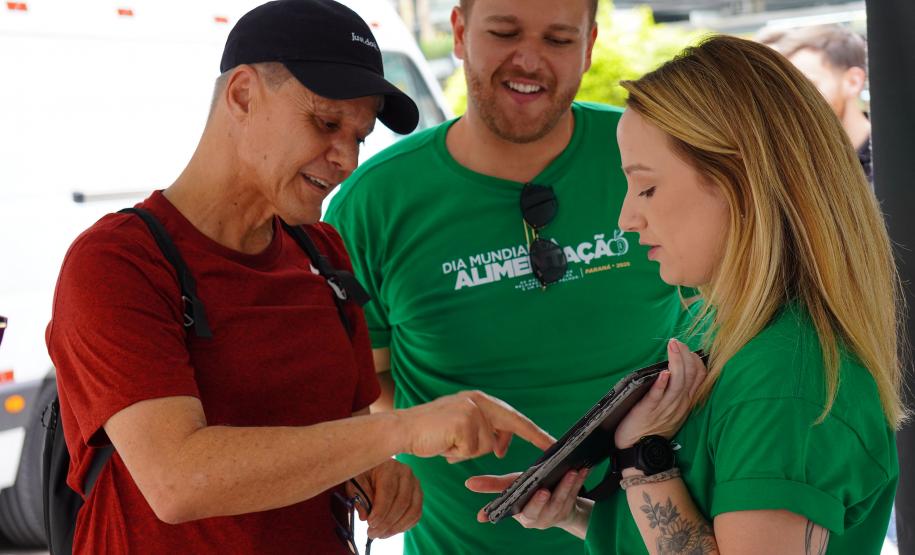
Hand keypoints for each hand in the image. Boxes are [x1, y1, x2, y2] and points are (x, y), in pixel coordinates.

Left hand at [348, 459, 421, 538]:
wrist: (376, 469)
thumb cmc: (365, 475)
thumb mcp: (356, 482)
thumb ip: (358, 497)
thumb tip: (365, 516)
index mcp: (390, 467)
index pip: (388, 491)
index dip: (380, 510)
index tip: (370, 523)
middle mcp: (406, 474)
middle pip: (402, 502)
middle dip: (387, 522)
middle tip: (372, 534)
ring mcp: (415, 485)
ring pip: (412, 510)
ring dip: (396, 527)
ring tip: (381, 535)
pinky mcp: (418, 496)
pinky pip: (416, 515)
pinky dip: (404, 526)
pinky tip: (390, 531)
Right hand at [397, 390, 554, 461]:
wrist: (403, 429)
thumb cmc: (431, 432)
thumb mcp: (461, 428)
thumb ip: (482, 433)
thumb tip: (500, 447)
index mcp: (479, 400)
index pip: (512, 416)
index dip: (533, 430)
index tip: (552, 441)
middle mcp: (478, 401)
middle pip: (510, 424)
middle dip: (532, 435)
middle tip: (551, 445)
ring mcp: (471, 411)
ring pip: (486, 446)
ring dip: (468, 452)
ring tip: (449, 444)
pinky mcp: (463, 423)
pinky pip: (471, 451)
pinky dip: (458, 454)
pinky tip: (444, 445)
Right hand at [465, 471, 592, 538]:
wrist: (552, 506)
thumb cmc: (527, 494)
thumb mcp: (510, 488)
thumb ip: (492, 486)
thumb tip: (468, 484)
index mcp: (525, 516)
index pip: (529, 511)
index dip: (535, 503)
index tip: (540, 492)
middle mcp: (542, 518)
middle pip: (549, 507)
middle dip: (554, 495)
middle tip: (558, 482)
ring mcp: (558, 514)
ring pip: (565, 500)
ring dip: (570, 485)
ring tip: (572, 470)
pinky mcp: (571, 507)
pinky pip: (577, 494)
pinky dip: (580, 481)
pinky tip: (583, 469)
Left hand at [614, 339, 706, 448]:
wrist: (639, 449)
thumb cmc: (652, 426)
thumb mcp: (672, 409)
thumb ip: (676, 391)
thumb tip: (675, 369)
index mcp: (685, 401)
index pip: (700, 377)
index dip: (695, 360)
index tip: (687, 350)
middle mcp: (679, 403)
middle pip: (690, 375)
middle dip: (685, 355)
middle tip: (677, 342)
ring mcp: (665, 408)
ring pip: (678, 382)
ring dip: (676, 362)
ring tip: (673, 346)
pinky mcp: (649, 411)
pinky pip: (658, 396)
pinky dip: (662, 383)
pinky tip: (663, 372)